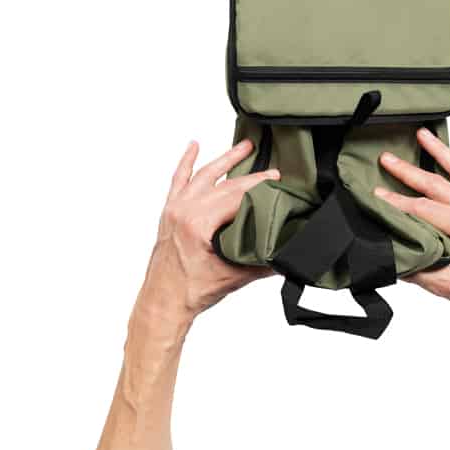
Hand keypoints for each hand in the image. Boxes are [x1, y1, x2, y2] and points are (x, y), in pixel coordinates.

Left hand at [132, 139, 278, 337]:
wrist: (162, 303)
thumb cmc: (190, 293)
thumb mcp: (233, 278)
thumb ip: (262, 264)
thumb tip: (287, 255)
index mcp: (197, 224)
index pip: (235, 196)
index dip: (259, 187)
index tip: (278, 181)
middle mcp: (184, 211)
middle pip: (224, 184)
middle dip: (251, 176)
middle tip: (273, 170)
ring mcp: (175, 209)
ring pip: (203, 175)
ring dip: (225, 158)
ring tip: (245, 146)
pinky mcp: (169, 212)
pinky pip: (178, 180)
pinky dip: (186, 161)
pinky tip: (193, 146)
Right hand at [374, 129, 449, 331]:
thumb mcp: (443, 284)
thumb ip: (415, 268)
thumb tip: (389, 254)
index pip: (422, 207)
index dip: (396, 201)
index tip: (376, 193)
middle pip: (437, 183)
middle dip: (408, 169)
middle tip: (387, 157)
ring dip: (441, 150)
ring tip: (424, 134)